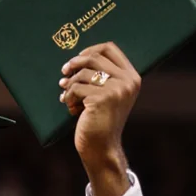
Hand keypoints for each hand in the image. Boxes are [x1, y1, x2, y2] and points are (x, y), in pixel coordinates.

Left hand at [59, 42, 140, 180]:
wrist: (102, 147)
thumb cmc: (100, 120)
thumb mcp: (108, 94)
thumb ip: (101, 75)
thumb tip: (75, 58)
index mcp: (132, 76)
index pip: (110, 48)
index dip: (89, 49)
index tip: (76, 59)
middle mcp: (128, 81)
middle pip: (93, 57)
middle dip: (74, 64)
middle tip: (63, 73)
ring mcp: (116, 89)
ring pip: (82, 73)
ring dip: (69, 85)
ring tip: (67, 97)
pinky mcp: (102, 98)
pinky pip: (76, 88)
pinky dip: (68, 97)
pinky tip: (71, 108)